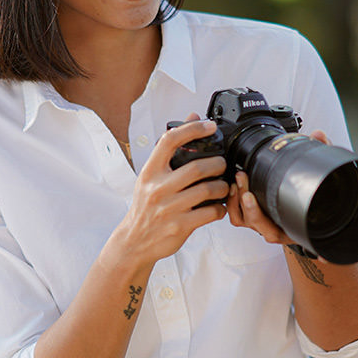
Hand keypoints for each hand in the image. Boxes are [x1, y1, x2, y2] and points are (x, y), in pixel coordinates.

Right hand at [115, 113, 228, 265]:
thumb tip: (192, 117)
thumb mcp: (151, 176)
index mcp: (150, 172)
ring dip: (222, 187)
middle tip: (222, 165)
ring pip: (207, 190)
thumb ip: (171, 149)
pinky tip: (218, 206)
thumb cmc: (146, 205)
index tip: (209, 126)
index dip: (192, 129)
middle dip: (217, 164)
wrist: (134, 240)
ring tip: (223, 186)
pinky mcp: (179, 226)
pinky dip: (219, 208)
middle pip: (197, 168)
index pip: (169, 140)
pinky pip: (209, 213)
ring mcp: (168, 208)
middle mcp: (157, 188)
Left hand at [225, 130, 330, 245]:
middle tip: (241, 178)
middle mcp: (278, 230)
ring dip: (236, 201)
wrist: (314, 204)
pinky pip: (238, 216)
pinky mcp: (254, 218)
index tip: (249, 196)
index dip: (258, 215)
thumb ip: (323, 153)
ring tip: (237, 180)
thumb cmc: (318, 195)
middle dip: (244, 201)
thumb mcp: (324, 173)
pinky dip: (232, 203)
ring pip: (243, 220)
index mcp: (295, 228)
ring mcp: (265, 225)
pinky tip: (233, 186)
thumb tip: (318, 135)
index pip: (274, 231)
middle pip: (254, 223)